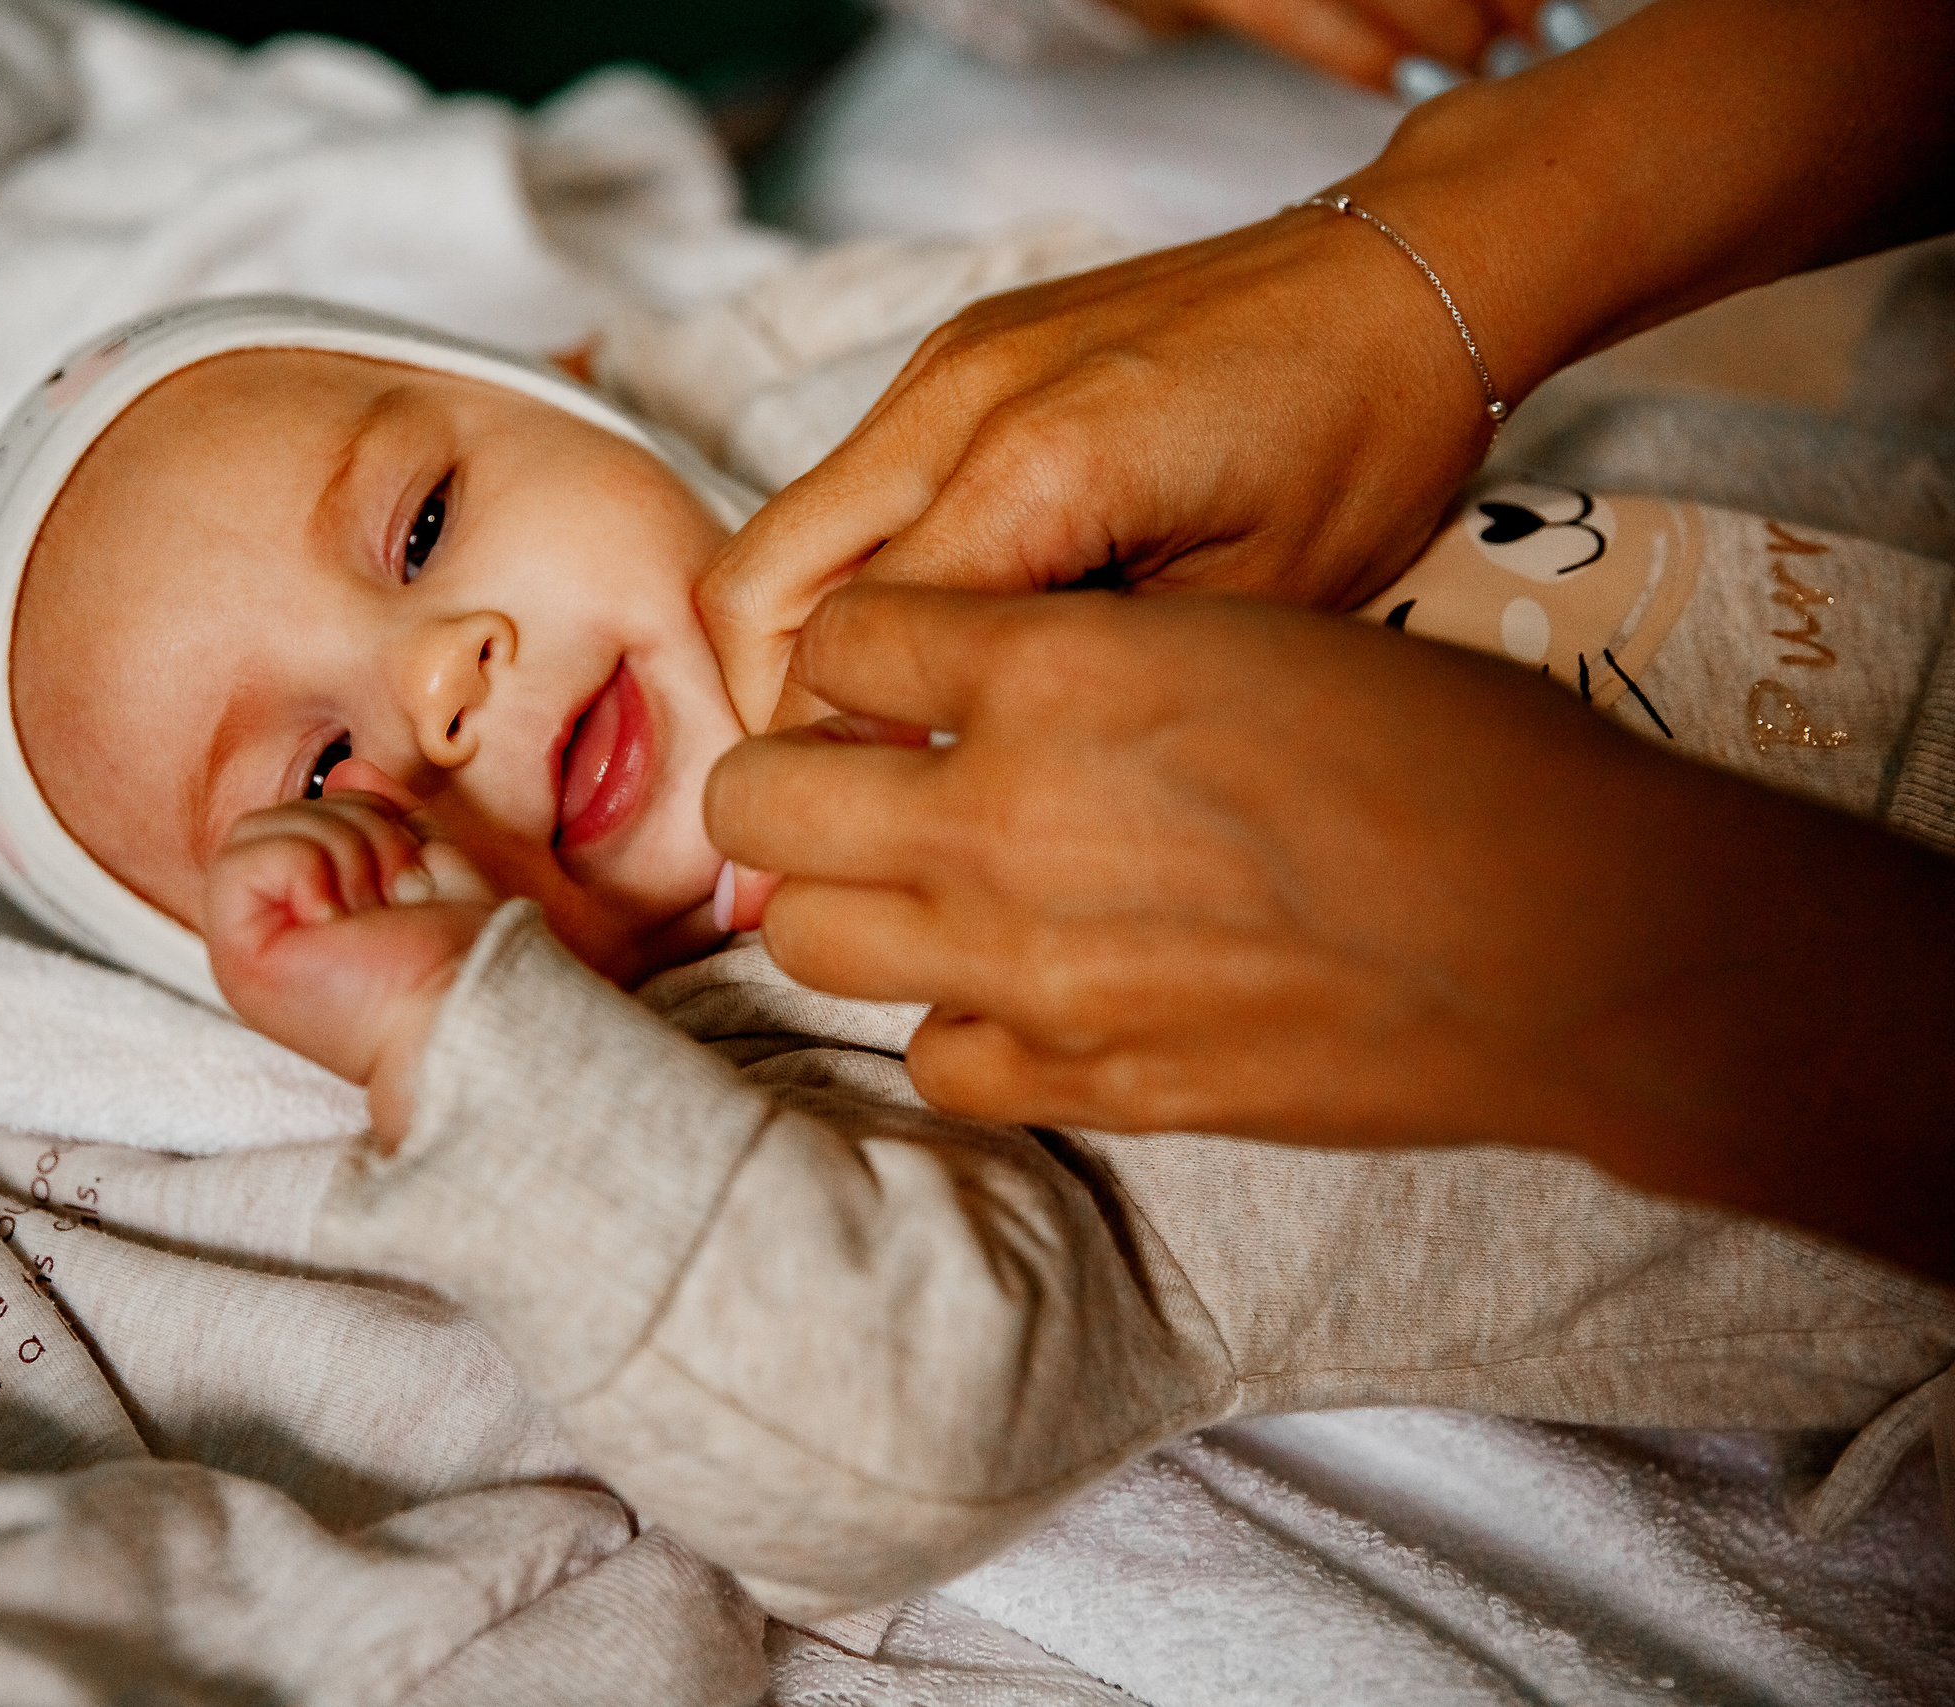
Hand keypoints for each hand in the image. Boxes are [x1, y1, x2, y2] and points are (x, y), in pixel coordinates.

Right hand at [203, 790, 495, 1145]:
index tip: (412, 876)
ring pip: (263, 827)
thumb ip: (388, 817)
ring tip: (371, 913)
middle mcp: (271, 924)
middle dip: (362, 834)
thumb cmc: (458, 955)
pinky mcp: (234, 954)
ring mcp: (245, 943)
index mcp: (308, 906)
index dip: (369, 820)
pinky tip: (334, 924)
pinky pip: (241, 859)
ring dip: (343, 855)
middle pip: (287, 812)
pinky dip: (305, 872)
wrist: (463, 1007)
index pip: (312, 814)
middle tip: (394, 899)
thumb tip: (347, 769)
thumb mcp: (430, 862)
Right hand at [699, 0, 1954, 738]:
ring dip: (809, 645)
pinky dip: (863, 578)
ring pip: (790, 532)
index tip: (847, 857)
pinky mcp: (961, 355)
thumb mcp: (1244, 611)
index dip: (827, 767)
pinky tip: (946, 643)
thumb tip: (962, 785)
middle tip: (832, 807)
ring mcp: (946, 364)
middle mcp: (956, 400)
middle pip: (755, 582)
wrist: (1409, 274)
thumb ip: (1080, 693)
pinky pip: (856, 486)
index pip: (838, 648)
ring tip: (885, 739)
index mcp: (1032, 467)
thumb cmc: (1363, 440)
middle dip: (768, 712)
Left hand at [704, 584, 1954, 1279]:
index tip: (888, 673)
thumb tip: (987, 683)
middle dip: (785, 776)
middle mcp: (1006, 811)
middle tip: (844, 777)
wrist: (1567, 932)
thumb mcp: (1254, 628)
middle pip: (766, 795)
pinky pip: (930, 1060)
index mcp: (1057, 662)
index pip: (839, 635)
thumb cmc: (1445, 751)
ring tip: (911, 883)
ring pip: (805, 936)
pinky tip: (1013, 989)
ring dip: (838, 898)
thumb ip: (1085, 658)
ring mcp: (1030, 964)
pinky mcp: (1085, 1081)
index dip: (856, 650)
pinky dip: (952, 1021)